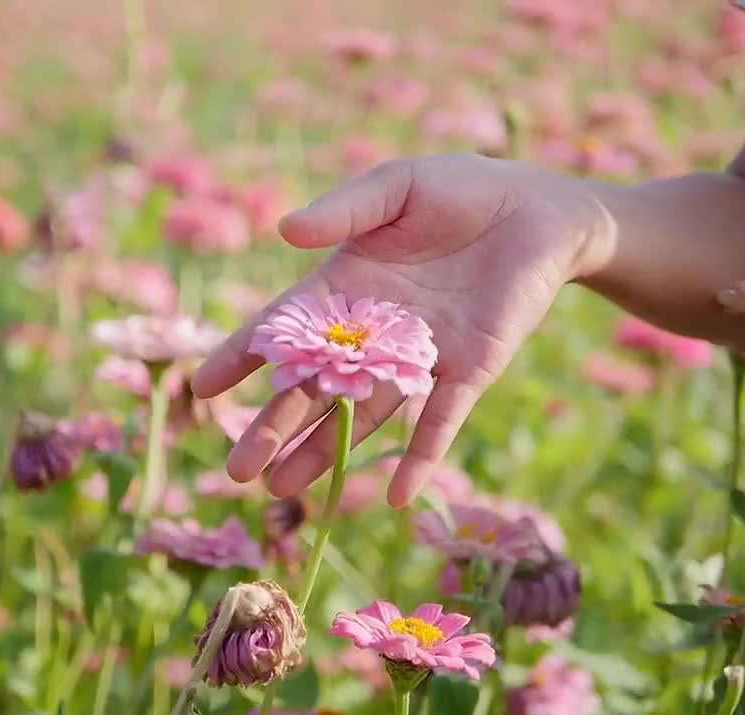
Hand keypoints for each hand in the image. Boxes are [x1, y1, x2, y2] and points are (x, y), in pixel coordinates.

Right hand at [192, 153, 609, 505]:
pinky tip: (399, 497)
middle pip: (313, 389)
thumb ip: (344, 211)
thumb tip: (286, 232)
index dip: (242, 357)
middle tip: (238, 472)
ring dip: (327, 454)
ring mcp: (418, 358)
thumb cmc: (459, 189)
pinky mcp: (468, 370)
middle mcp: (372, 332)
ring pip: (363, 415)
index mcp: (342, 288)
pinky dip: (421, 457)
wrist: (539, 209)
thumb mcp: (396, 187)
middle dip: (274, 429)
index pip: (282, 330)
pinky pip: (440, 421)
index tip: (205, 389)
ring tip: (284, 490)